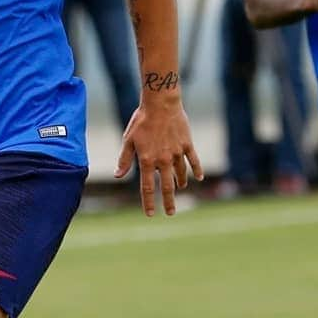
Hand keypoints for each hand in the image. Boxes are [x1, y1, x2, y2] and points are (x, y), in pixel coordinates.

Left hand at [115, 96, 203, 215]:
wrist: (161, 103)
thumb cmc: (141, 120)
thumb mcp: (128, 140)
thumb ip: (124, 159)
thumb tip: (117, 175)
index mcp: (147, 160)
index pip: (147, 187)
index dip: (149, 202)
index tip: (151, 214)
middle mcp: (163, 160)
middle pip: (166, 186)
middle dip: (168, 201)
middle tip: (171, 213)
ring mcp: (176, 153)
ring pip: (180, 174)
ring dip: (180, 183)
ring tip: (180, 189)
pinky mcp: (187, 144)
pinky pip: (193, 160)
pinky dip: (197, 170)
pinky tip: (199, 178)